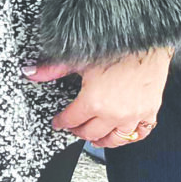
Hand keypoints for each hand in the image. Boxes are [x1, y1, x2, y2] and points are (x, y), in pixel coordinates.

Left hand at [32, 46, 172, 148]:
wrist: (146, 41)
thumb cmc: (115, 48)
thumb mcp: (79, 58)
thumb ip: (53, 69)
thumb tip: (30, 73)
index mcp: (94, 102)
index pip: (71, 120)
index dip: (61, 122)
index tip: (58, 123)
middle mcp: (114, 113)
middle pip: (91, 133)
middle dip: (78, 132)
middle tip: (74, 128)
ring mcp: (134, 115)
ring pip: (115, 139)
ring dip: (103, 140)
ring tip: (96, 138)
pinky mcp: (150, 111)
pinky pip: (140, 133)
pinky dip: (130, 136)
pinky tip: (122, 133)